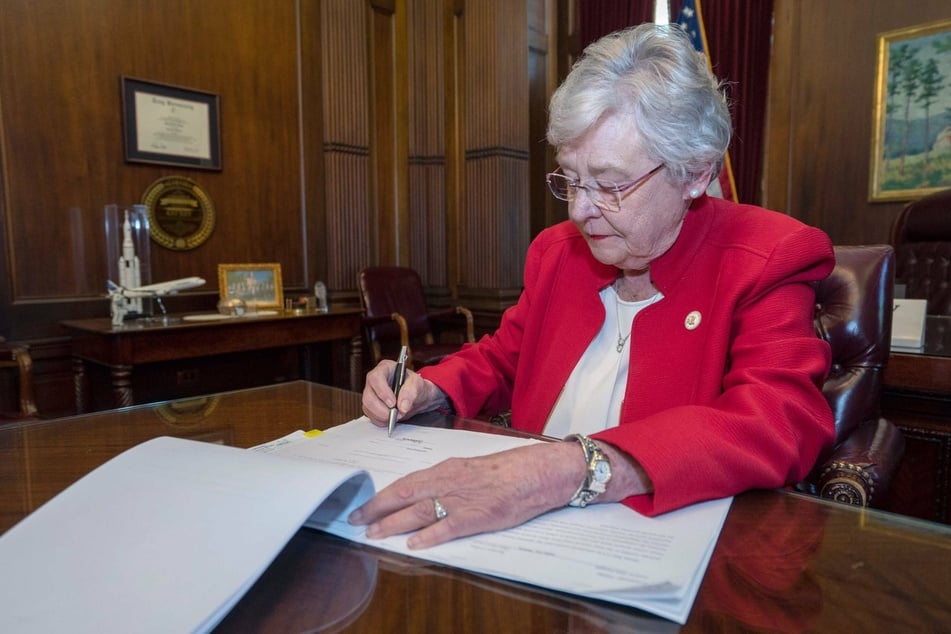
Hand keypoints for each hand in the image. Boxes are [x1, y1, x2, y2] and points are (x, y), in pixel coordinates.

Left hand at [348, 441, 583, 548]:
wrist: (534, 472)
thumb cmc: (505, 470)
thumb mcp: (469, 468)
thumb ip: (446, 480)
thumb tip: (423, 493)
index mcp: (446, 469)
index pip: (405, 482)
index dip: (382, 496)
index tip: (364, 505)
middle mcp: (448, 482)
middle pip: (404, 496)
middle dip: (377, 509)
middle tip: (356, 520)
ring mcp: (461, 500)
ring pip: (418, 511)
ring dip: (393, 523)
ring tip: (374, 533)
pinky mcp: (477, 517)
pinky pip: (447, 527)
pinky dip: (429, 536)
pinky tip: (414, 544)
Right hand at [361, 360, 447, 425]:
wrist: (417, 396)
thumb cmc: (416, 386)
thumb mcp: (418, 384)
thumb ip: (411, 393)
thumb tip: (402, 406)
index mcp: (385, 368)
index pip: (376, 378)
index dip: (382, 392)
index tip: (393, 403)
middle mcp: (374, 380)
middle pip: (368, 396)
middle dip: (382, 409)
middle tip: (397, 414)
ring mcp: (371, 393)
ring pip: (367, 407)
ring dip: (382, 416)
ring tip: (397, 416)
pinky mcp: (370, 405)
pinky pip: (370, 415)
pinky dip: (381, 420)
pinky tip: (391, 418)